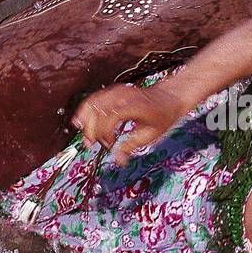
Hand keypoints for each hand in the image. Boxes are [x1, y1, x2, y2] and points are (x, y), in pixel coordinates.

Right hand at [72, 83, 186, 165]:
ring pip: (92, 103)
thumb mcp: (151, 135)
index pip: (109, 117)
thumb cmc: (162, 116)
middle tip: (90, 144)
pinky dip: (86, 111)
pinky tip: (82, 122)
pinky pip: (94, 99)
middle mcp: (123, 95)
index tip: (108, 144)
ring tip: (86, 136)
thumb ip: (131, 146)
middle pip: (97, 110)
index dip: (104, 133)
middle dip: (91, 129)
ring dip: (85, 120)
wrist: (169, 98)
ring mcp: (117, 91)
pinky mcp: (113, 91)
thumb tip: (118, 160)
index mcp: (133, 106)